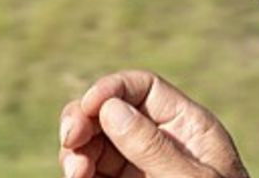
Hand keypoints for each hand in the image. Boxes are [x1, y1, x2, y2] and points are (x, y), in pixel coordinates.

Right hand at [58, 70, 247, 177]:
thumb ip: (153, 148)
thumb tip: (112, 109)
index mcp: (188, 129)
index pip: (144, 89)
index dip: (111, 89)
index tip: (90, 107)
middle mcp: (160, 143)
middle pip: (110, 111)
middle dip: (84, 118)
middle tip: (70, 138)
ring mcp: (140, 168)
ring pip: (94, 142)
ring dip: (76, 149)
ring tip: (75, 172)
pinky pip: (93, 172)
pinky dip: (78, 171)